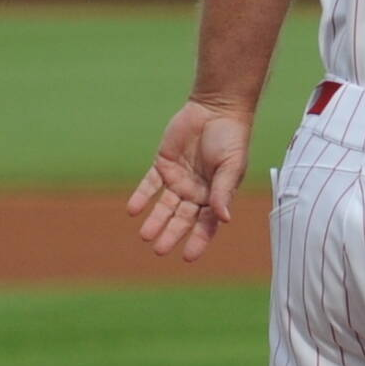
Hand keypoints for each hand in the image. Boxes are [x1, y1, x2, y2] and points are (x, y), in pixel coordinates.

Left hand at [127, 97, 253, 262]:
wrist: (216, 109)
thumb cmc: (231, 138)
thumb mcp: (231, 166)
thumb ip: (223, 192)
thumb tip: (224, 219)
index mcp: (215, 195)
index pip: (206, 224)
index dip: (198, 240)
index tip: (187, 256)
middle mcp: (196, 191)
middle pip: (181, 219)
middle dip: (171, 234)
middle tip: (159, 249)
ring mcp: (178, 179)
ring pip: (163, 206)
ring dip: (155, 220)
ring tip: (145, 235)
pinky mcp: (162, 165)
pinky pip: (149, 185)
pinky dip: (141, 197)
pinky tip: (133, 210)